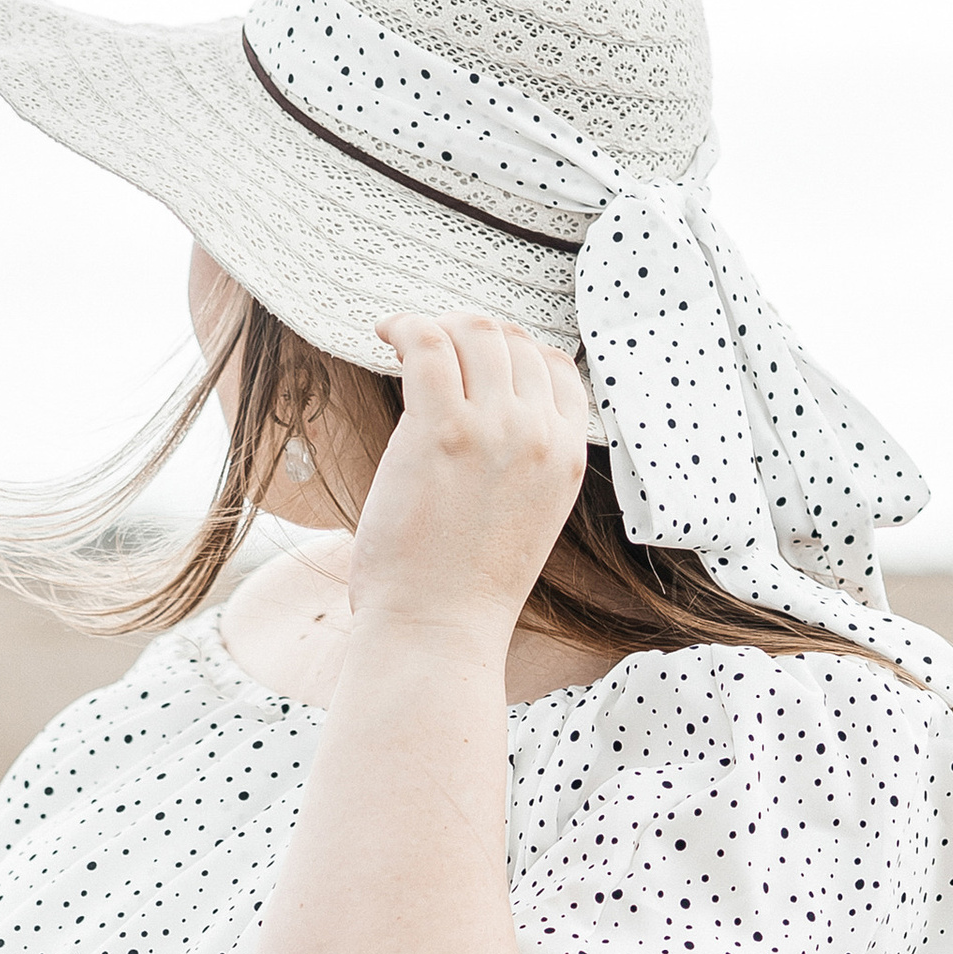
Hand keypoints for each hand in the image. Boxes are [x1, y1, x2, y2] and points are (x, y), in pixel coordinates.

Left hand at [351, 314, 587, 657]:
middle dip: (469, 334)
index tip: (474, 360)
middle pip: (514, 339)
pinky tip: (384, 333)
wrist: (438, 629)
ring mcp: (494, 428)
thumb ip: (522, 461)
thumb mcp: (526, 517)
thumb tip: (487, 409)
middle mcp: (539, 435)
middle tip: (431, 350)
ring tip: (406, 345)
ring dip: (436, 326)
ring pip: (473, 331)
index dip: (513, 350)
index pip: (557, 367)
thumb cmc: (465, 587)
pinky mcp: (440, 430)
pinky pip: (427, 343)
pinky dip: (404, 324)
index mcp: (568, 457)